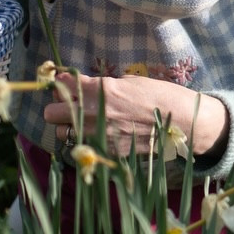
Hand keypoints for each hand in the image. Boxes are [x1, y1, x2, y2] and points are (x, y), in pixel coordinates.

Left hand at [44, 71, 228, 159]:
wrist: (182, 123)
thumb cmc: (160, 96)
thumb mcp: (131, 82)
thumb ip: (104, 85)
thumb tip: (84, 87)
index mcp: (101, 90)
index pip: (63, 84)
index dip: (62, 84)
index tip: (66, 84)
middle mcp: (93, 113)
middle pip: (51, 113)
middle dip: (58, 107)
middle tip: (69, 105)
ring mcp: (98, 135)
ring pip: (61, 133)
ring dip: (67, 127)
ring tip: (81, 123)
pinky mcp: (106, 152)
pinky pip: (81, 147)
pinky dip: (84, 141)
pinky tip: (97, 135)